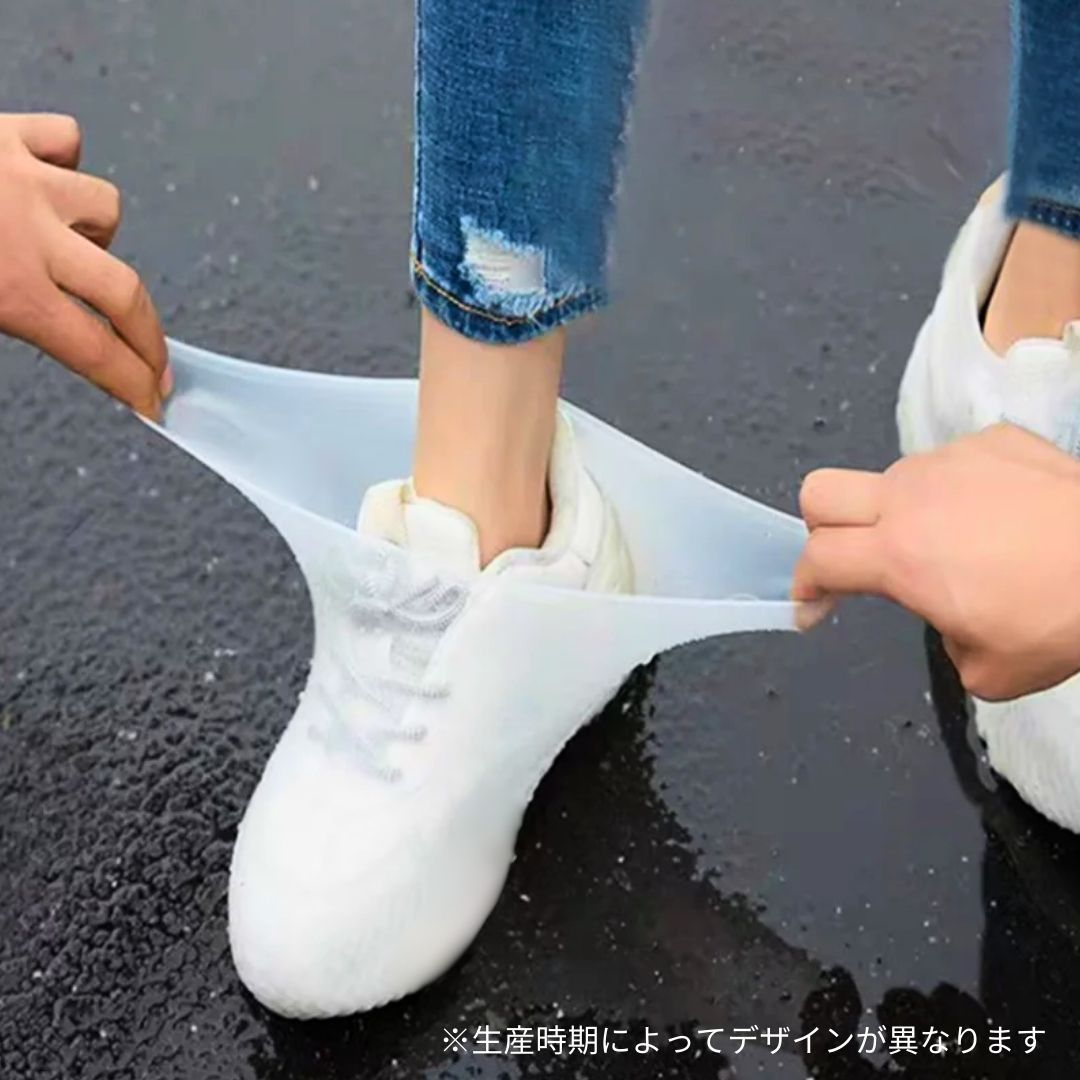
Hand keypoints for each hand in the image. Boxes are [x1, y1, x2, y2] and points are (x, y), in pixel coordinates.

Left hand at [0, 113, 168, 417]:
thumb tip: (21, 340)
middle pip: (127, 294)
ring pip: (106, 209)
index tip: (151, 402)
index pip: (96, 353)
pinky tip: (45, 180)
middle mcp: (30, 233)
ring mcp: (24, 177)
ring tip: (75, 247)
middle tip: (154, 362)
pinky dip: (65, 162)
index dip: (132, 384)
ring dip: (100, 235)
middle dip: (150, 338)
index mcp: (8, 289)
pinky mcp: (5, 130)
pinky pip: (65, 141)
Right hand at [794, 423, 1079, 700]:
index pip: (818, 560)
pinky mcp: (993, 440)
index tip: (813, 607)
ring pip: (891, 478)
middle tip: (850, 558)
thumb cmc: (1064, 617)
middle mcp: (912, 498)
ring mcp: (951, 460)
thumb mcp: (988, 671)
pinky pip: (950, 463)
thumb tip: (948, 619)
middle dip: (819, 528)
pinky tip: (997, 516)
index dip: (805, 588)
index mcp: (900, 557)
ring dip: (899, 511)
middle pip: (820, 492)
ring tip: (954, 542)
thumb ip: (941, 639)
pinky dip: (957, 490)